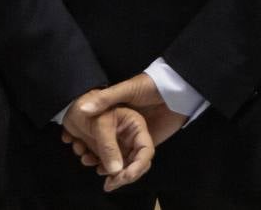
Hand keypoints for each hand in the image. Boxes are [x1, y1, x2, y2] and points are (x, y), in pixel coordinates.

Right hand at [61, 72, 188, 178]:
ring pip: (120, 157)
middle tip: (90, 167)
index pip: (99, 131)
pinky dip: (127, 169)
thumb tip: (82, 109)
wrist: (178, 90)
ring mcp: (136, 136)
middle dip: (99, 160)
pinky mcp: (149, 144)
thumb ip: (106, 99)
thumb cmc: (151, 85)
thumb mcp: (126, 89)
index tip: (82, 151)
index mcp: (118, 113)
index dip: (90, 142)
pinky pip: (135, 160)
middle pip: (108, 147)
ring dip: (111, 168)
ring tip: (102, 174)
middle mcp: (124, 126)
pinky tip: (116, 174)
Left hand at [61, 100, 154, 191]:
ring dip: (106, 170)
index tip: (124, 177)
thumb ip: (109, 147)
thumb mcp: (100, 125)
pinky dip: (97, 164)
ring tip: (90, 163)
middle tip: (108, 184)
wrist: (70, 105)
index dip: (138, 166)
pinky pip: (107, 164)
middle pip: (135, 163)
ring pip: (120, 166)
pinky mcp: (107, 149)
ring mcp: (119, 144)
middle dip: (122, 175)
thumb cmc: (89, 108)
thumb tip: (115, 172)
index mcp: (135, 126)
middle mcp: (130, 137)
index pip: (145, 151)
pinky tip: (85, 156)